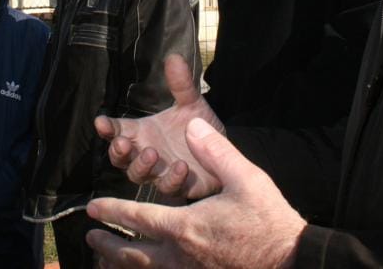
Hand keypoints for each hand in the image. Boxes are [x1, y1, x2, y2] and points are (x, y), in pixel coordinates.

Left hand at [86, 117, 307, 267]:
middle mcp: (180, 256)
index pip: (137, 218)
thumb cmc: (268, 220)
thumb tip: (191, 127)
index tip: (92, 207)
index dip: (112, 211)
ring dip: (122, 265)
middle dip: (108, 246)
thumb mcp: (246, 178)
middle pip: (132, 254)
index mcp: (185, 227)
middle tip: (91, 237)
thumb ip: (216, 151)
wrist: (291, 261)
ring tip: (107, 261)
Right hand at [95, 54, 224, 198]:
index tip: (101, 121)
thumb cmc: (197, 127)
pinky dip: (172, 178)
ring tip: (152, 153)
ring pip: (138, 175)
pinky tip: (180, 166)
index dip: (107, 128)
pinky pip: (169, 187)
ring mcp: (158, 172)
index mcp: (142, 132)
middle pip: (119, 158)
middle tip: (123, 143)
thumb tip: (174, 56)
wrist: (222, 150)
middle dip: (118, 151)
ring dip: (141, 165)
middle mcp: (144, 153)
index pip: (116, 131)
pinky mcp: (178, 186)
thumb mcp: (190, 103)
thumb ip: (181, 84)